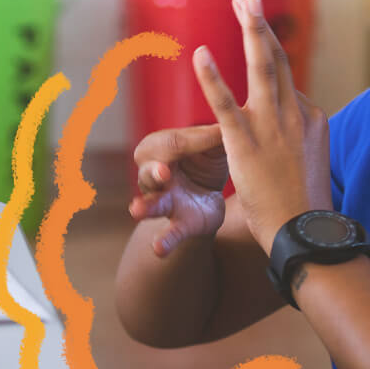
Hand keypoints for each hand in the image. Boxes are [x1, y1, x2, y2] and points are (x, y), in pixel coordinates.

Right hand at [128, 124, 229, 257]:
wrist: (210, 195)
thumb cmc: (205, 160)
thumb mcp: (214, 145)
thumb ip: (217, 135)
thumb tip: (232, 118)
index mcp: (160, 147)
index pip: (172, 142)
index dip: (193, 141)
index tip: (217, 135)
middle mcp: (154, 173)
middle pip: (151, 170)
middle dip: (155, 171)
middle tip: (163, 173)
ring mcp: (163, 200)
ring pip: (152, 202)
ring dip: (146, 206)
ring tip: (136, 210)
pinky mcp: (177, 223)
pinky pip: (168, 233)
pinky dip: (163, 241)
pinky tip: (158, 250)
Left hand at [192, 0, 332, 252]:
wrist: (306, 233)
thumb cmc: (303, 206)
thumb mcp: (309, 162)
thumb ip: (299, 138)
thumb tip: (295, 129)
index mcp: (311, 117)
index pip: (286, 80)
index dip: (269, 49)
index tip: (254, 24)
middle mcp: (297, 114)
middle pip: (278, 59)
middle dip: (260, 24)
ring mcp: (273, 126)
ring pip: (262, 67)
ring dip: (250, 30)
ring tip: (241, 0)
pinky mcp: (246, 143)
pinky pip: (225, 104)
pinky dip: (211, 77)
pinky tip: (198, 54)